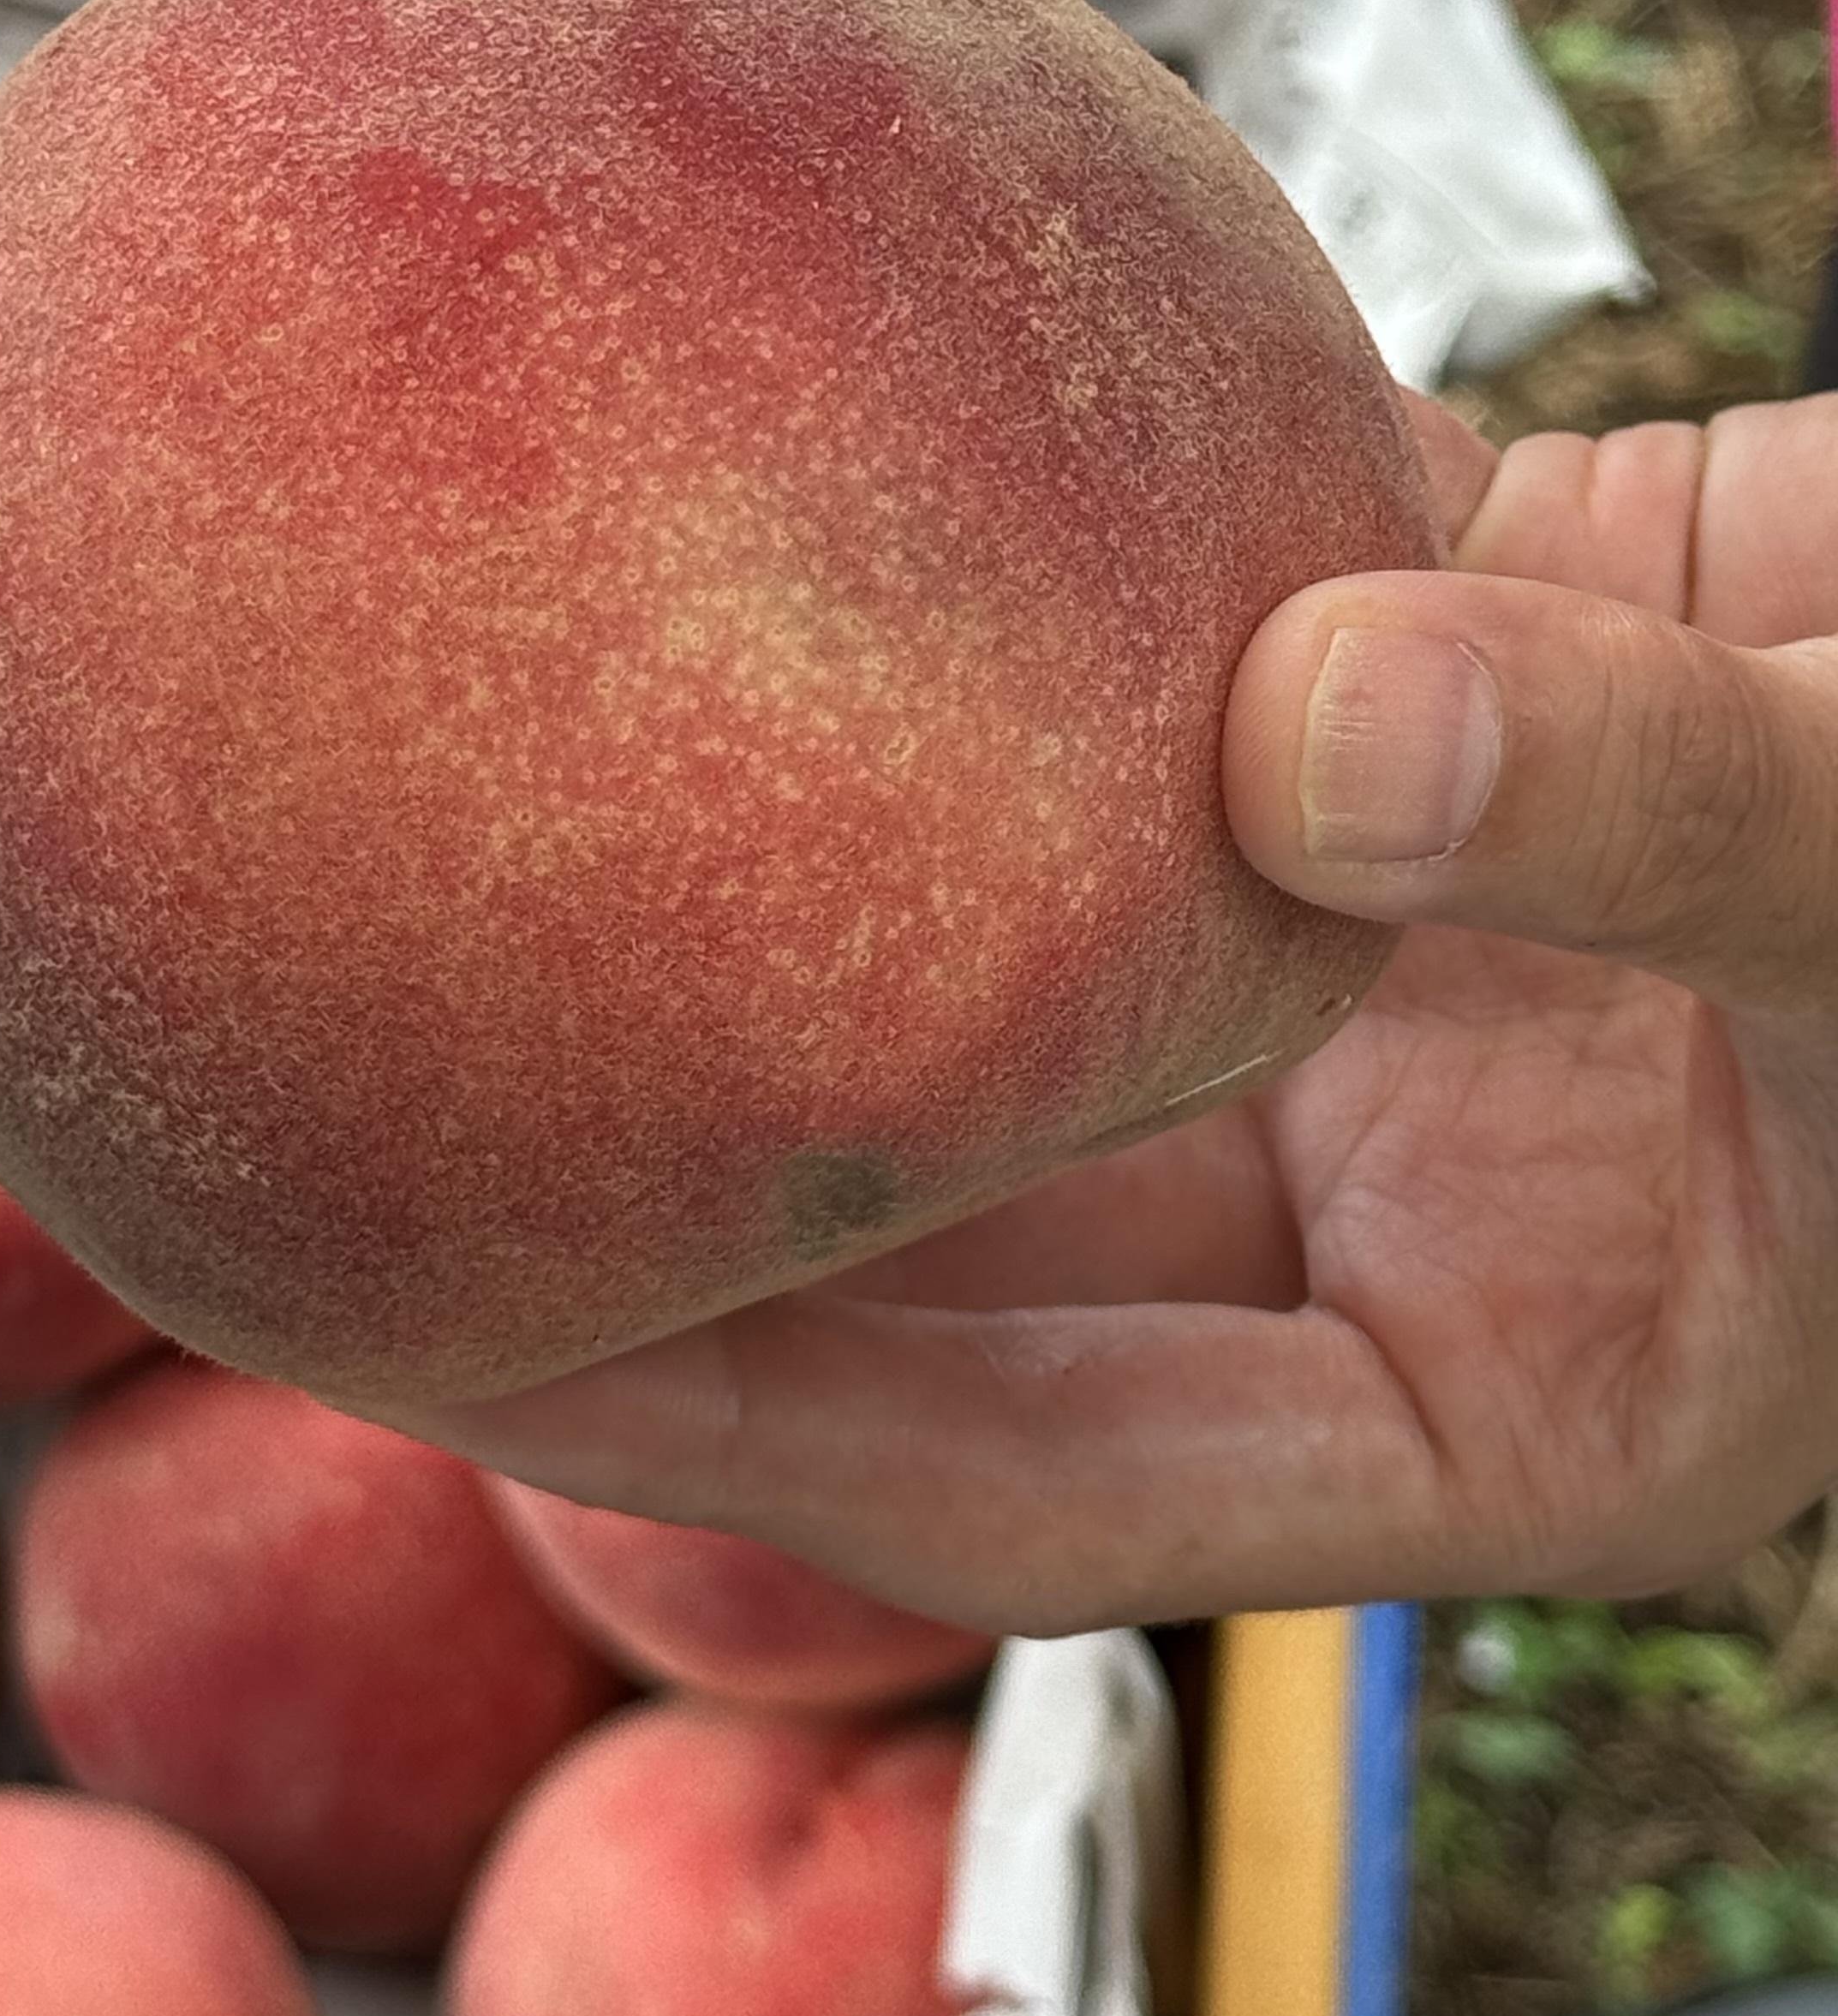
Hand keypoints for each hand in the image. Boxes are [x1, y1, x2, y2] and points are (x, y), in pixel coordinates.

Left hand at [380, 392, 1837, 1632]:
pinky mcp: (1340, 752)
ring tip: (462, 830)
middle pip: (944, 1254)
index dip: (735, 1431)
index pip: (1022, 1485)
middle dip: (667, 1193)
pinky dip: (945, 654)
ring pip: (988, 989)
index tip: (451, 1321)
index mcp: (1502, 1395)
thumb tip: (1316, 724)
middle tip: (345, 1093)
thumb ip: (1670, 811)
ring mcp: (1343, 990)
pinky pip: (1090, 727)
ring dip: (768, 917)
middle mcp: (1381, 1211)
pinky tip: (739, 530)